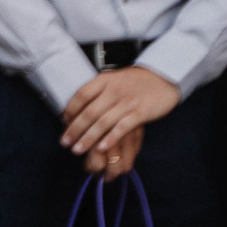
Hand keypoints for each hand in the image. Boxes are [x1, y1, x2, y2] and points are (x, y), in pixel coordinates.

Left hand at [59, 66, 178, 173]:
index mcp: (104, 80)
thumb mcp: (112, 79)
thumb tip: (76, 108)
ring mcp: (127, 102)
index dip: (70, 110)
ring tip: (77, 149)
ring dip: (88, 138)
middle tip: (65, 142)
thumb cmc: (134, 81)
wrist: (162, 77)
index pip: (81, 96)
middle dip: (75, 130)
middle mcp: (113, 90)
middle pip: (89, 112)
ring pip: (102, 123)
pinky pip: (122, 128)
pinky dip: (110, 138)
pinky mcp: (140, 112)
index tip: (63, 123)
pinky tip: (101, 148)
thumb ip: (97, 91)